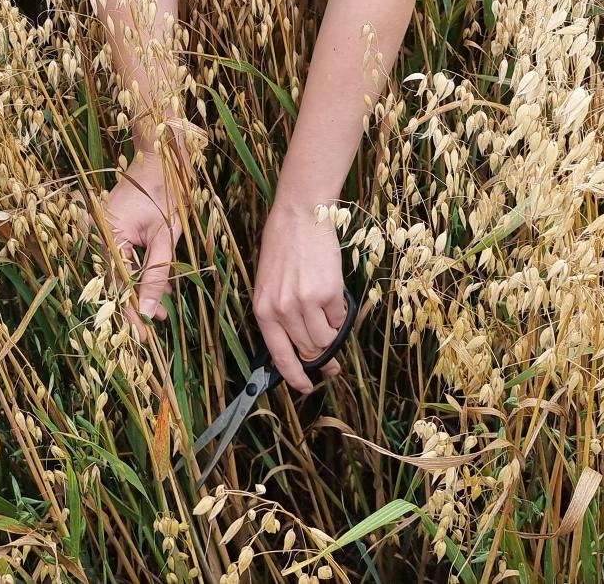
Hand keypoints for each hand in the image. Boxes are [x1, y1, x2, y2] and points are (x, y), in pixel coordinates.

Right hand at [101, 147, 186, 335]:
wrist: (161, 159)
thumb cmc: (166, 193)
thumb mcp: (165, 237)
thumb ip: (156, 275)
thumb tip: (148, 311)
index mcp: (108, 236)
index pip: (117, 285)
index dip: (129, 312)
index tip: (141, 335)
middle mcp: (98, 235)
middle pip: (114, 280)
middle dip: (134, 304)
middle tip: (154, 324)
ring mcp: (101, 230)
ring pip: (118, 270)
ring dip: (137, 289)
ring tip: (160, 309)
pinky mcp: (110, 228)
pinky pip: (121, 257)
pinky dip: (136, 272)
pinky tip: (154, 285)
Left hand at [253, 198, 347, 394]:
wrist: (299, 216)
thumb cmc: (282, 247)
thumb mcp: (268, 285)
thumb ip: (279, 315)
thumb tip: (300, 345)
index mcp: (263, 311)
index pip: (279, 356)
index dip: (294, 376)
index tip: (306, 387)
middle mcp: (282, 311)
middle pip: (308, 349)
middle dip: (321, 356)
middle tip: (331, 361)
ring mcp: (306, 303)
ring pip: (326, 337)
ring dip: (332, 332)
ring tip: (329, 317)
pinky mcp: (328, 293)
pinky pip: (340, 317)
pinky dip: (340, 313)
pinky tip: (333, 296)